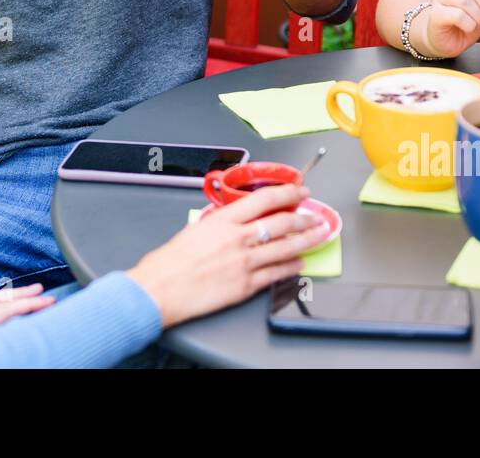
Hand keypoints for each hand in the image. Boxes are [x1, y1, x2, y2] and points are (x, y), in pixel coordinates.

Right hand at [126, 185, 331, 327]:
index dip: (288, 192)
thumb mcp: (195, 228)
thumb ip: (219, 222)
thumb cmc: (170, 261)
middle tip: (315, 216)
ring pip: (286, 247)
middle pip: (282, 222)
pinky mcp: (246, 285)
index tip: (300, 190)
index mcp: (224, 220)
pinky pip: (277, 273)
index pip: (265, 199)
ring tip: (318, 235)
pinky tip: (299, 263)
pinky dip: (292, 267)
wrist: (161, 288)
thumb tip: (233, 217)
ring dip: (307, 240)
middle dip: (304, 217)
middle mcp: (238, 238)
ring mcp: (244, 262)